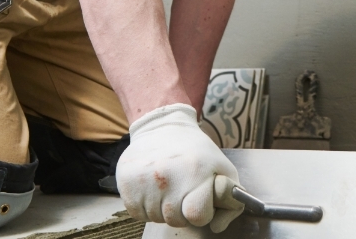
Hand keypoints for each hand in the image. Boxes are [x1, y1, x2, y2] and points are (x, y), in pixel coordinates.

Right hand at [116, 104, 245, 231]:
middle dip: (182, 210)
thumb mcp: (222, 168)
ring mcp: (143, 182)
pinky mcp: (126, 185)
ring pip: (156, 218)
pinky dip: (146, 206)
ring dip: (163, 208)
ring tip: (167, 185)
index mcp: (194, 172)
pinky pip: (139, 214)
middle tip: (182, 189)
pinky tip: (152, 187)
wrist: (161, 128)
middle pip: (176, 220)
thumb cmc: (195, 151)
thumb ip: (230, 201)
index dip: (201, 210)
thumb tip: (217, 227)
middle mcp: (166, 178)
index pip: (197, 215)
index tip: (199, 198)